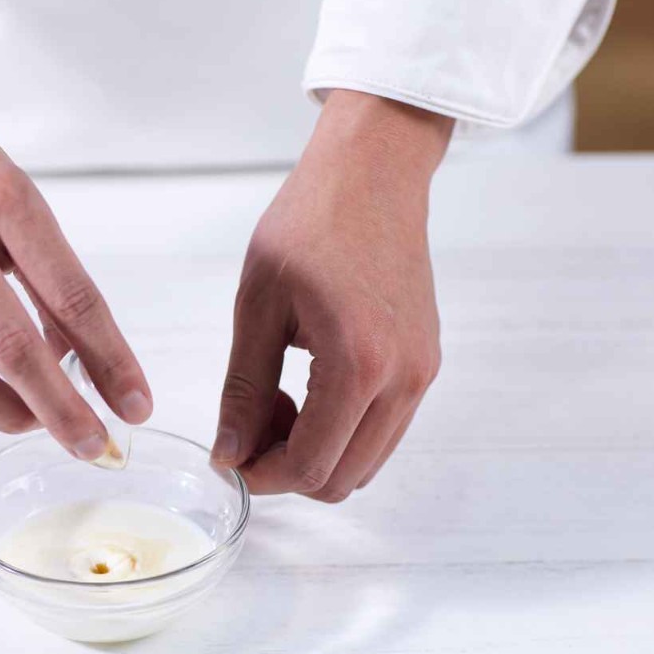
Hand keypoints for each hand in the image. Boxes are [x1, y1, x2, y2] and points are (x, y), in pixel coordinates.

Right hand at [0, 0, 150, 458]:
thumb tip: (84, 360)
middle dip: (62, 410)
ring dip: (7, 416)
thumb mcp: (15, 195)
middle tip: (93, 444)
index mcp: (6, 201)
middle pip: (13, 350)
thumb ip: (47, 274)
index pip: (73, 296)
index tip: (137, 404)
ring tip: (36, 422)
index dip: (111, 360)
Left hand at [211, 90, 451, 500]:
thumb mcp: (257, 307)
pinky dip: (342, 433)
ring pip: (365, 464)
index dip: (261, 475)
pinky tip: (308, 390)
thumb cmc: (311, 222)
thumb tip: (228, 453)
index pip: (310, 465)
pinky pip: (382, 432)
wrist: (374, 174)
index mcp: (358, 362)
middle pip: (342, 480)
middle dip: (287, 470)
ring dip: (316, 453)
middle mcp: (403, 379)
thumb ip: (242, 390)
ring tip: (279, 401)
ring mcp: (421, 374)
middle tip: (250, 425)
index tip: (229, 454)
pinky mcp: (425, 365)